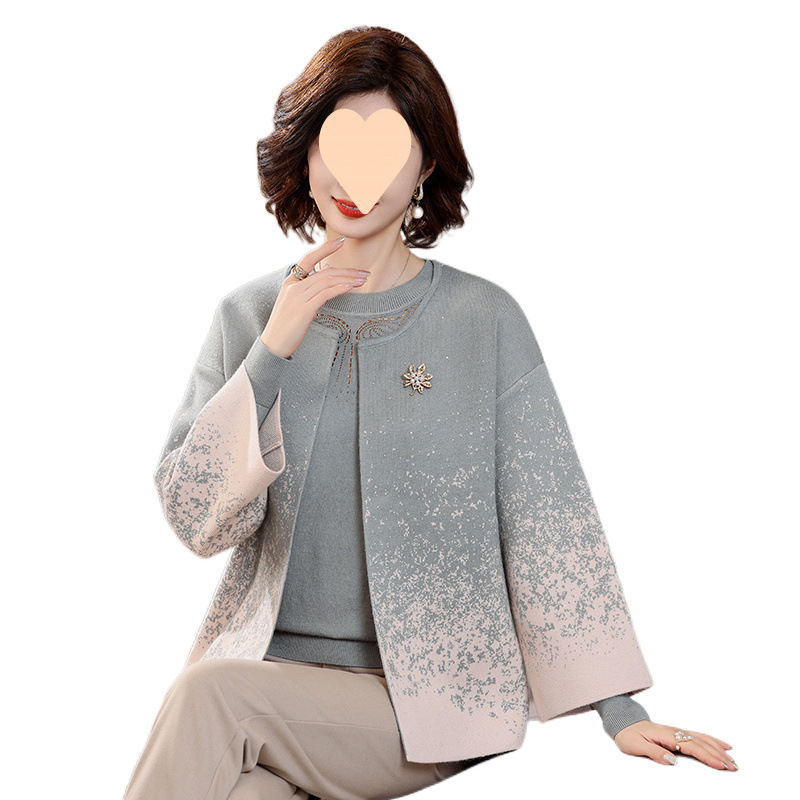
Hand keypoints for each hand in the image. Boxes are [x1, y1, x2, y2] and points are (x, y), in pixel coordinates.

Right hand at [260, 238, 370, 358]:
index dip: (325, 248)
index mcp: (290, 282)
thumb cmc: (285, 328)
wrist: (272, 345)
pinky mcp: (304, 309)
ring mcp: (298, 297)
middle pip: (325, 271)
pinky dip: (340, 288)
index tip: (341, 241)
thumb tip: (325, 289)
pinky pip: (325, 294)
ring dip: (349, 279)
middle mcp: (294, 286)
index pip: (309, 258)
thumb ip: (306, 293)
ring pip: (328, 281)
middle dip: (347, 271)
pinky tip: (351, 287)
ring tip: (363, 281)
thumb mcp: (293, 305)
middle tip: (364, 273)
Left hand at [613, 721, 737, 769]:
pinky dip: (713, 741)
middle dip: (719, 755)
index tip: (720, 765)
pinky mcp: (679, 734)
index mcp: (666, 735)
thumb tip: (672, 760)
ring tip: (733, 761)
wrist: (624, 723)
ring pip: (703, 739)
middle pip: (701, 743)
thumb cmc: (629, 735)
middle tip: (734, 767)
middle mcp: (675, 732)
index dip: (707, 756)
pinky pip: (700, 736)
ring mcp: (678, 732)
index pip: (691, 747)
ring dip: (719, 749)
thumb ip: (654, 752)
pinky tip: (724, 746)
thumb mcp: (636, 746)